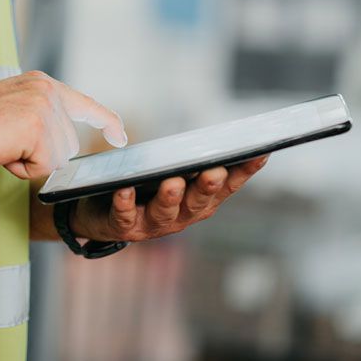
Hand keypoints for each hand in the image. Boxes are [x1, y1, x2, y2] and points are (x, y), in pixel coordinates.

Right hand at [0, 71, 126, 179]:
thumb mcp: (9, 111)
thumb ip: (36, 119)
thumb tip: (58, 149)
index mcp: (41, 84)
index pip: (84, 104)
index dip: (105, 121)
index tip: (120, 136)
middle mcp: (48, 91)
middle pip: (68, 144)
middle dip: (40, 155)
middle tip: (2, 142)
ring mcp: (45, 108)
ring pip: (57, 158)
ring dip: (28, 162)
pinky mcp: (38, 128)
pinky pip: (43, 168)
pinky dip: (21, 169)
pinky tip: (0, 151)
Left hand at [69, 156, 268, 241]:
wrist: (100, 216)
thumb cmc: (145, 188)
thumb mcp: (171, 173)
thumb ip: (190, 160)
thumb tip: (213, 135)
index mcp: (198, 202)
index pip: (227, 187)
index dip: (244, 172)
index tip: (260, 154)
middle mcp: (180, 217)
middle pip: (198, 203)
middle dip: (207, 188)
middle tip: (214, 172)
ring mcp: (152, 224)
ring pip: (165, 213)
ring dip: (170, 198)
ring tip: (172, 182)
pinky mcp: (123, 225)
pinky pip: (125, 215)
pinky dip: (126, 202)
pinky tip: (125, 190)